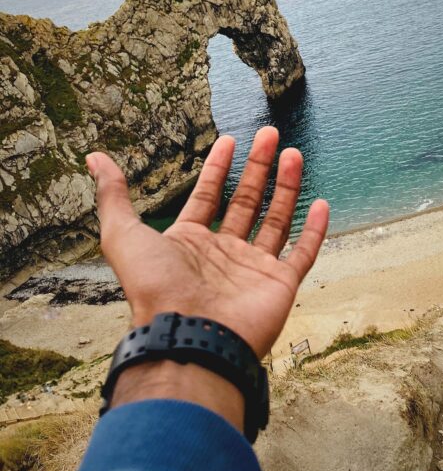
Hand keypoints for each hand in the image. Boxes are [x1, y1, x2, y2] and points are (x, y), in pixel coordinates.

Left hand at [86, 127, 328, 361]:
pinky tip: (320, 203)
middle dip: (257, 167)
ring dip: (285, 186)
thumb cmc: (155, 288)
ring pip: (275, 220)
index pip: (207, 196)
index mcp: (189, 243)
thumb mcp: (123, 234)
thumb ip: (114, 196)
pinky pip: (301, 253)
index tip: (229, 140)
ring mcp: (253, 269)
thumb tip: (94, 159)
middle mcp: (223, 254)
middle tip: (269, 134)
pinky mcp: (279, 285)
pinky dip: (313, 230)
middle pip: (245, 201)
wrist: (189, 336)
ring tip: (294, 153)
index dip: (217, 168)